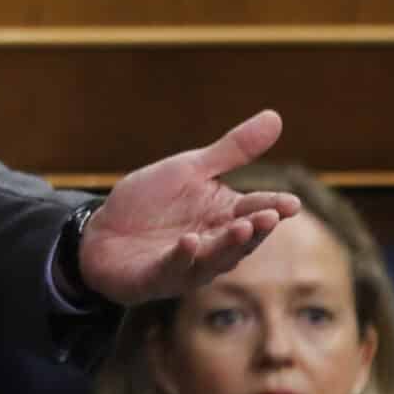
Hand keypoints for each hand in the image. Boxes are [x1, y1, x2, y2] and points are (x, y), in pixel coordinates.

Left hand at [77, 110, 298, 306]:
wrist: (102, 232)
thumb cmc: (152, 202)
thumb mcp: (190, 169)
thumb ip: (232, 151)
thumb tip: (276, 116)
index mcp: (223, 216)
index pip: (255, 210)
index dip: (273, 207)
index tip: (291, 203)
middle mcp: (213, 245)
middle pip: (240, 239)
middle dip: (256, 228)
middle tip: (270, 216)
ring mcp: (187, 266)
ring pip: (214, 259)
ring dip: (228, 244)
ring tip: (240, 226)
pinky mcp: (156, 277)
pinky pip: (171, 268)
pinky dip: (182, 256)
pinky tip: (190, 241)